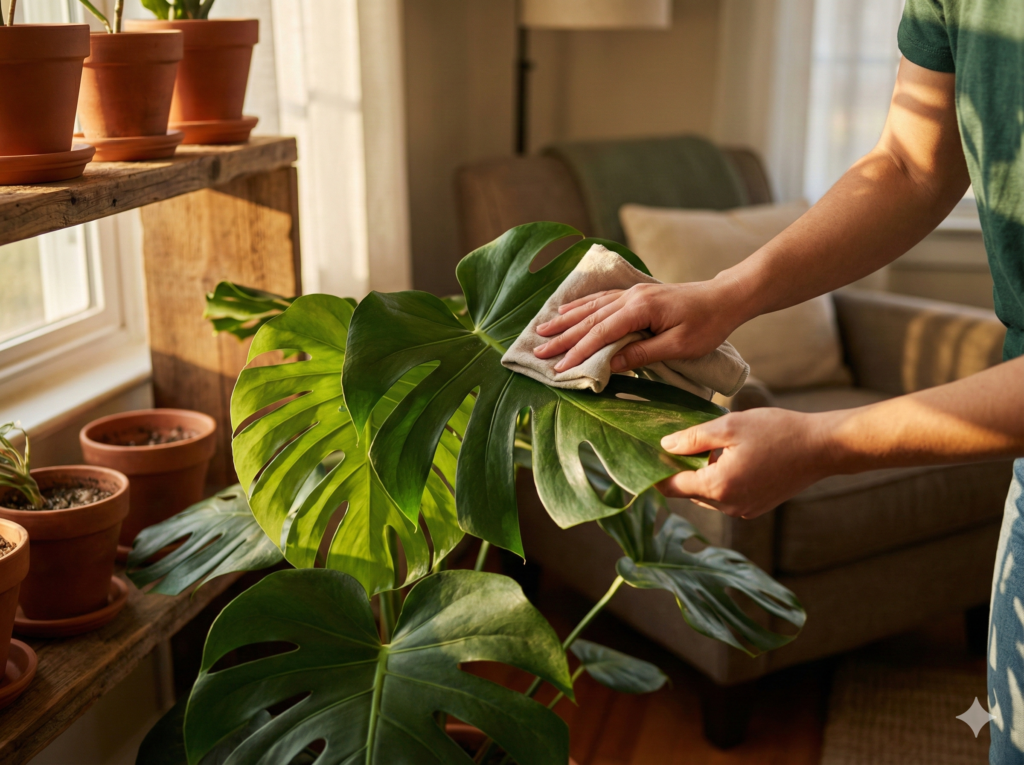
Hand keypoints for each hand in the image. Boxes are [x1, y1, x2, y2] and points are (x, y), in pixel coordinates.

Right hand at [532, 280, 740, 371]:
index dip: (578, 352)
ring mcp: (633, 293)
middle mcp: (631, 297)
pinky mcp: (636, 294)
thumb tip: (609, 364)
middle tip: (538, 352)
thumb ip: (642, 354)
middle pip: (589, 319)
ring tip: (542, 329)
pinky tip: (567, 309)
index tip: (559, 368)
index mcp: (641, 309)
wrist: (725, 298)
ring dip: (565, 320)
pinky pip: (601, 299)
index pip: (601, 333)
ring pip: (591, 307)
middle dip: (562, 337)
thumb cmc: (707, 324)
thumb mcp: (678, 346)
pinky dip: (581, 306)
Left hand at [657, 408, 838, 517]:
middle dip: (683, 468)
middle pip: (689, 490)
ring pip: (708, 493)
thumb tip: (665, 445)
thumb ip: (693, 438)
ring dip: (704, 473)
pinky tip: (734, 457)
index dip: (656, 472)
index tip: (646, 456)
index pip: (672, 486)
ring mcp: (744, 510)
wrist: (822, 447)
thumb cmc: (778, 432)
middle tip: (684, 441)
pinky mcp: (756, 507)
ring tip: (715, 447)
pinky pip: (726, 496)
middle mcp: (728, 506)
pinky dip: (722, 479)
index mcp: (718, 487)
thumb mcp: (729, 426)